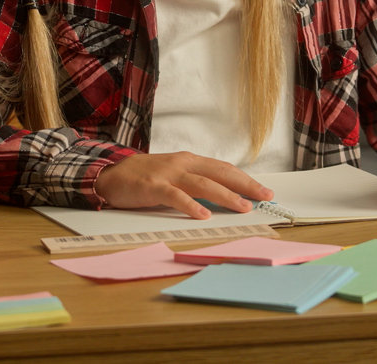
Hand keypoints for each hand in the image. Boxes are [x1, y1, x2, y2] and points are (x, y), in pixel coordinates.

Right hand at [94, 151, 272, 218]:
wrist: (111, 173)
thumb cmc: (145, 177)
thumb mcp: (174, 174)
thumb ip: (195, 182)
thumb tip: (222, 195)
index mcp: (190, 161)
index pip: (224, 169)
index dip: (245, 179)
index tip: (264, 191)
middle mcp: (183, 164)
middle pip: (221, 173)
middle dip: (245, 185)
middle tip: (265, 196)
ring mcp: (169, 174)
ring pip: (203, 184)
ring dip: (226, 195)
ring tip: (243, 207)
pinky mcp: (153, 187)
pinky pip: (176, 196)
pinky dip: (191, 206)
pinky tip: (203, 215)